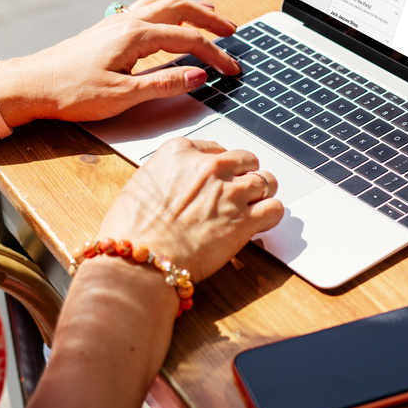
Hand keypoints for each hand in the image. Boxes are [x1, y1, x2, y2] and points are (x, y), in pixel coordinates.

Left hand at [0, 0, 241, 124]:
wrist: (30, 85)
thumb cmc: (71, 93)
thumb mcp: (123, 96)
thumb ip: (164, 84)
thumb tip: (199, 75)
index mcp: (136, 36)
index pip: (189, 40)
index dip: (216, 55)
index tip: (233, 70)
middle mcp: (128, 21)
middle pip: (180, 8)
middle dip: (210, 19)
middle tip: (233, 30)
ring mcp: (116, 21)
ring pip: (162, 3)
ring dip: (190, 8)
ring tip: (210, 15)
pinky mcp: (107, 28)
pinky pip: (146, 7)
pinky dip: (168, 9)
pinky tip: (168, 19)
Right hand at [96, 137, 283, 280]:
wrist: (139, 259)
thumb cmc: (132, 229)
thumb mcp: (141, 184)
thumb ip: (168, 176)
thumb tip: (179, 185)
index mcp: (180, 152)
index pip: (215, 148)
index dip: (219, 165)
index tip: (217, 178)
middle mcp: (210, 166)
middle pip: (245, 160)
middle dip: (244, 174)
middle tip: (237, 191)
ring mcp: (230, 192)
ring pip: (266, 180)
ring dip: (262, 192)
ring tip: (253, 205)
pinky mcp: (244, 221)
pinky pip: (275, 209)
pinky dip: (271, 214)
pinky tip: (261, 222)